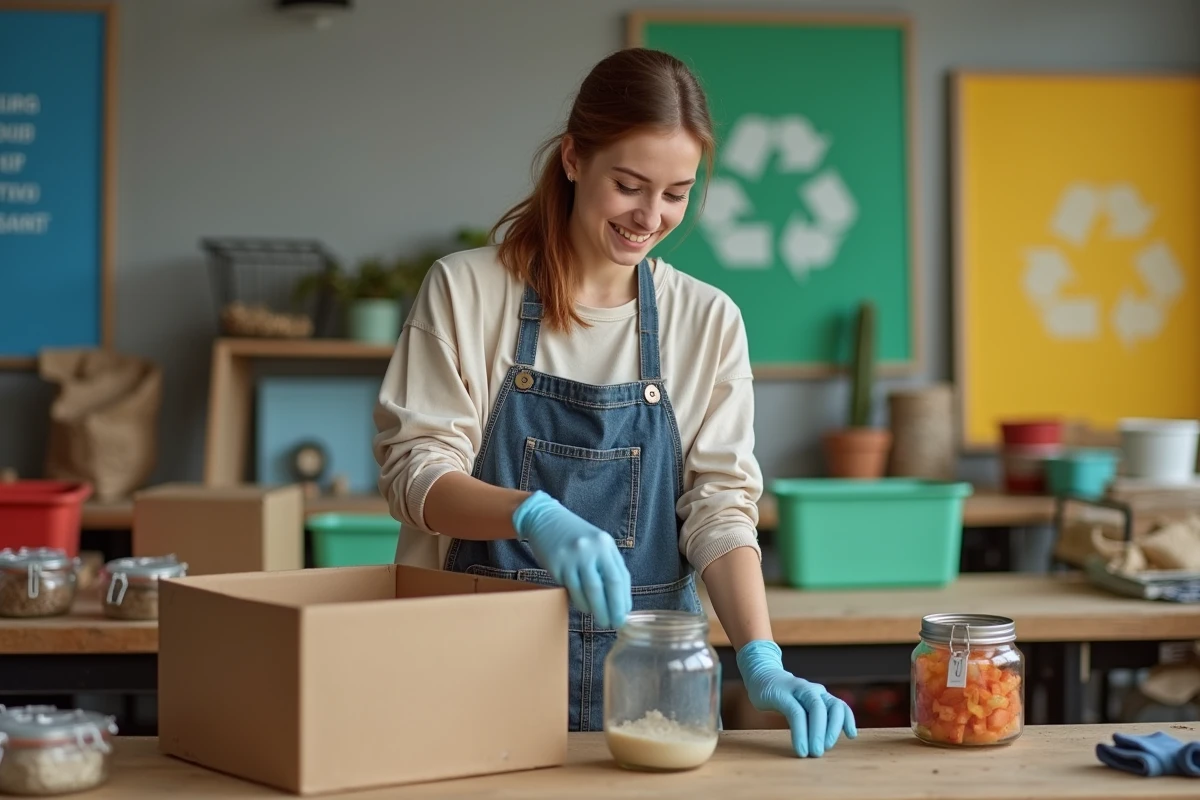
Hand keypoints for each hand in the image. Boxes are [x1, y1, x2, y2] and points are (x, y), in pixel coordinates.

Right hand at [512, 491, 631, 628]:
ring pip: (589, 591)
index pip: (620, 577)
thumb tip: (619, 598)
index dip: (624, 599)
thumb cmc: (575, 535)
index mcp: (605, 544)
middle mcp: (591, 549)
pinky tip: (584, 607)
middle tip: (614, 624)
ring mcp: (573, 556)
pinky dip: (579, 602)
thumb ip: (607, 565)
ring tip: (600, 620)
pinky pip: (571, 589)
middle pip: (607, 586)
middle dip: (613, 609)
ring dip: (596, 610)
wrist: (545, 519)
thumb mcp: (596, 544)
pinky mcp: (556, 564)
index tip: (625, 614)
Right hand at [737, 639, 856, 756]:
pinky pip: (796, 713)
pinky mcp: (782, 694)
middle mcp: (813, 690)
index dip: (847, 720)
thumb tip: (825, 742)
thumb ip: (813, 719)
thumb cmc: (784, 697)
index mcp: (820, 695)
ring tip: (814, 752)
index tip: (851, 736)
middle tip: (825, 749)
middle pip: (832, 707)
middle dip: (833, 730)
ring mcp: (798, 690)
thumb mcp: (802, 706)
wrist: (760, 676)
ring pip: (816, 709)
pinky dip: (800, 733)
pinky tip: (800, 748)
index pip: (839, 705)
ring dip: (818, 733)